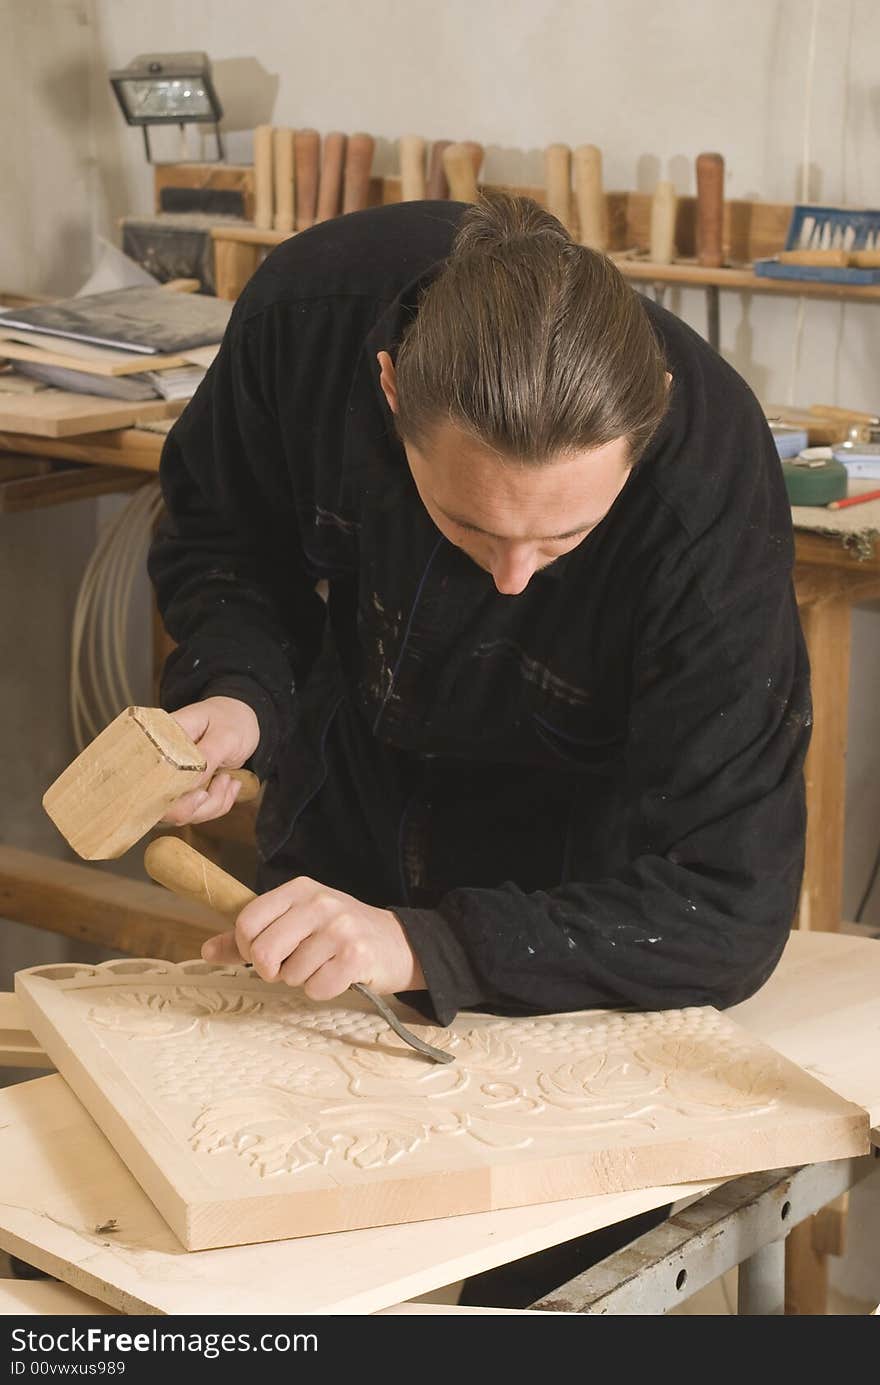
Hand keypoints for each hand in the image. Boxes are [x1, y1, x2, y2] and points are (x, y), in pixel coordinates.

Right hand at [161, 696, 259, 825]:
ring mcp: (172, 780)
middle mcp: (161, 763)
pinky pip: (197, 812)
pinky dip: (219, 804)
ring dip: (213, 803)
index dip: (169, 797)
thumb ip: (207, 757)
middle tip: (222, 781)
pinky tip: (229, 783)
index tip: (200, 794)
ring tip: (228, 778)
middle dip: (197, 806)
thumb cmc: (231, 720)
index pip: (148, 777)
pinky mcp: (185, 791)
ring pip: (182, 813)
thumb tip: (190, 785)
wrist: (242, 720)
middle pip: (162, 805)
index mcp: (161, 741)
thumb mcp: (225, 735)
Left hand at [201, 876, 426, 999]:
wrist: (397, 943)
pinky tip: (338, 975)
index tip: (263, 955)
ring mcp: (340, 928)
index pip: (247, 922)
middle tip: (292, 966)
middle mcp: (319, 902)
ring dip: (302, 980)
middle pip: (262, 953)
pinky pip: (316, 988)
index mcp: (299, 889)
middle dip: (273, 970)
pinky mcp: (357, 956)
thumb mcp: (296, 923)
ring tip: (323, 965)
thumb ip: (250, 936)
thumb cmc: (339, 934)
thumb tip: (206, 950)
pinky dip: (323, 990)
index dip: (245, 948)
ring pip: (290, 975)